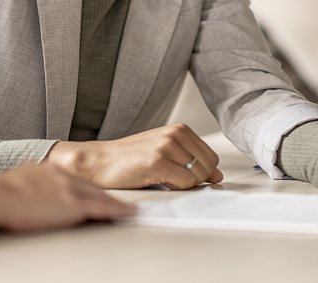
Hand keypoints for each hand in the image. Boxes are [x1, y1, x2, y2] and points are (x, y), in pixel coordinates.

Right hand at [0, 163, 135, 231]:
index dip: (89, 187)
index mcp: (49, 169)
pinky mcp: (72, 204)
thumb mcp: (19, 177)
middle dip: (108, 194)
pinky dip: (116, 210)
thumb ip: (30, 180)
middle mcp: (63, 176)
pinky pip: (100, 208)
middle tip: (123, 199)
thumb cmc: (0, 192)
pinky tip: (126, 212)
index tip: (97, 191)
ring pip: (100, 196)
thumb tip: (29, 186)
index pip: (76, 180)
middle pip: (92, 187)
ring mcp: (70, 189)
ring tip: (130, 209)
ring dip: (116, 203)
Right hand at [46, 123, 223, 188]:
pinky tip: (156, 182)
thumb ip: (191, 160)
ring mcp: (166, 146)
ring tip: (161, 179)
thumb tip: (218, 176)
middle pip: (208, 167)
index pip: (212, 157)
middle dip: (195, 180)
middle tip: (170, 179)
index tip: (183, 176)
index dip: (201, 173)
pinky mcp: (157, 162)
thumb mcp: (165, 152)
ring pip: (197, 177)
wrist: (99, 162)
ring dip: (182, 185)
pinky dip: (175, 189)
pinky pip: (184, 183)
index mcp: (180, 129)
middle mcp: (175, 134)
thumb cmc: (130, 160)